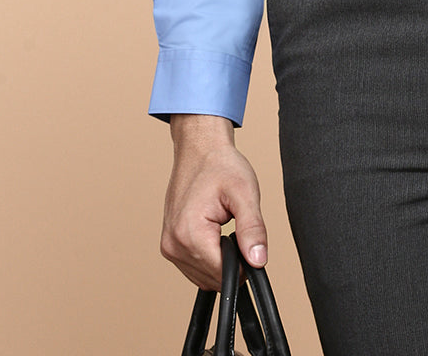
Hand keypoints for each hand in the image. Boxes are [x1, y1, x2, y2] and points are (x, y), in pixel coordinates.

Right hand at [160, 114, 267, 288]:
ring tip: (226, 226)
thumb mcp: (245, 193)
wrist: (199, 149)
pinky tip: (216, 234)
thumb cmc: (220, 165)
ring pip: (204, 276)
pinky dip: (210, 257)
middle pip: (214, 278)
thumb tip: (258, 260)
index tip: (249, 241)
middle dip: (233, 260)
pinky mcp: (170, 245)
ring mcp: (169, 247)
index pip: (223, 274)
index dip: (245, 264)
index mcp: (189, 234)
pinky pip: (195, 267)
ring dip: (221, 260)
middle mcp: (173, 245)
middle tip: (239, 228)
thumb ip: (253, 229)